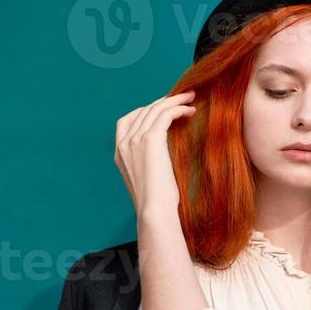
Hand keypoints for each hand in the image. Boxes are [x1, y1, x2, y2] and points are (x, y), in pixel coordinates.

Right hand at [114, 90, 196, 215]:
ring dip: (174, 101)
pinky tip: (191, 110)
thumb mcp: (147, 179)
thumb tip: (163, 157)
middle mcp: (124, 143)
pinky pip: (165, 114)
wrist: (154, 211)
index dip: (145, 110)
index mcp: (120, 153)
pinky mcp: (150, 139)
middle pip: (143, 111)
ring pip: (155, 109)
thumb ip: (148, 163)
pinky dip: (178, 108)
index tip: (162, 109)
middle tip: (182, 98)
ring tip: (191, 98)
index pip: (126, 121)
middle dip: (163, 102)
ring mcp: (135, 139)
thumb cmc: (157, 203)